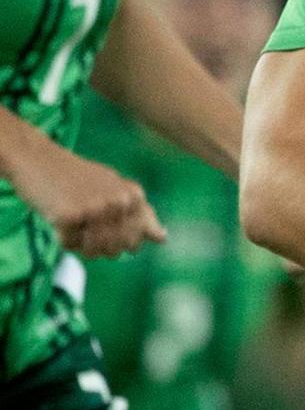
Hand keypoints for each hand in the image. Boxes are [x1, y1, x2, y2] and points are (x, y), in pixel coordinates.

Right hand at [13, 139, 163, 257]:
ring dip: (80, 243)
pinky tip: (57, 216)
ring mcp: (96, 209)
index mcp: (133, 196)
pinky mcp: (71, 216)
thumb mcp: (113, 189)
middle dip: (98, 244)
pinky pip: (69, 245)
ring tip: (72, 219)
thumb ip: (139, 213)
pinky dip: (61, 237)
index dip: (117, 239)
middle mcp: (120, 202)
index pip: (136, 239)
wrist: (36, 158)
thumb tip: (164, 239)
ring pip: (94, 251)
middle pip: (116, 249)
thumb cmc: (74, 177)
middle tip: (83, 220)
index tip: (101, 222)